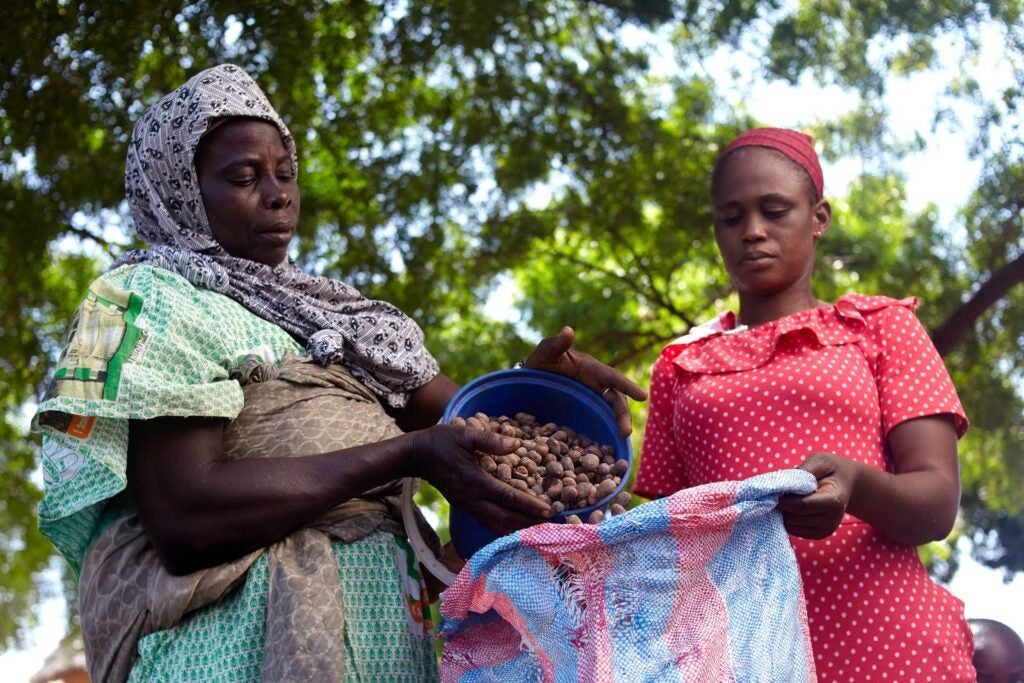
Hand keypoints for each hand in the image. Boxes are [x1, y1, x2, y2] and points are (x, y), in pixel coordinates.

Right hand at [410, 424, 551, 534]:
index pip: (507, 498)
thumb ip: (491, 440)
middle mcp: (471, 499)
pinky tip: (516, 527)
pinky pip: (487, 522)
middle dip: (527, 524)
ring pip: (495, 525)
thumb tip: (517, 444)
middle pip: (504, 519)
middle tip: (549, 526)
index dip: (528, 505)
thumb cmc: (441, 441)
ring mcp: (467, 505)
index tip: (547, 510)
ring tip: (537, 530)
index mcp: (474, 481)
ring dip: (517, 529)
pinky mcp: (464, 506)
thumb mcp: (464, 434)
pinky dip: (504, 528)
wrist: (416, 456)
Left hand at [524, 326, 647, 435]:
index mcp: (591, 370)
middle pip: (615, 401)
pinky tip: (603, 452)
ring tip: (618, 442)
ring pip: (609, 415)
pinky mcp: (585, 415)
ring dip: (616, 427)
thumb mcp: (545, 352)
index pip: (612, 378)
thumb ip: (556, 343)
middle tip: (626, 432)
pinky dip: (603, 435)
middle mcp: (596, 386)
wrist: (528, 381)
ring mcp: (591, 402)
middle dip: (622, 415)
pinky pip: (597, 424)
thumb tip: (568, 330)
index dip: (627, 386)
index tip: (643, 396)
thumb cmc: (540, 362)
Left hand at [776, 452, 857, 539]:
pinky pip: (794, 530)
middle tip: (779, 493)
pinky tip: (791, 507)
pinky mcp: (819, 535)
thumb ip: (804, 470)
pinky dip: (788, 519)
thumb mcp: (821, 462)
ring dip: (784, 513)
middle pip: (793, 518)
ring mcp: (826, 530)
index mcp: (833, 502)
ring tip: (788, 498)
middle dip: (782, 506)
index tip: (775, 490)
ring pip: (791, 526)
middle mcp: (831, 521)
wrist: (848, 483)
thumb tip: (784, 483)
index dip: (783, 499)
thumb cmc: (832, 470)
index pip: (800, 506)